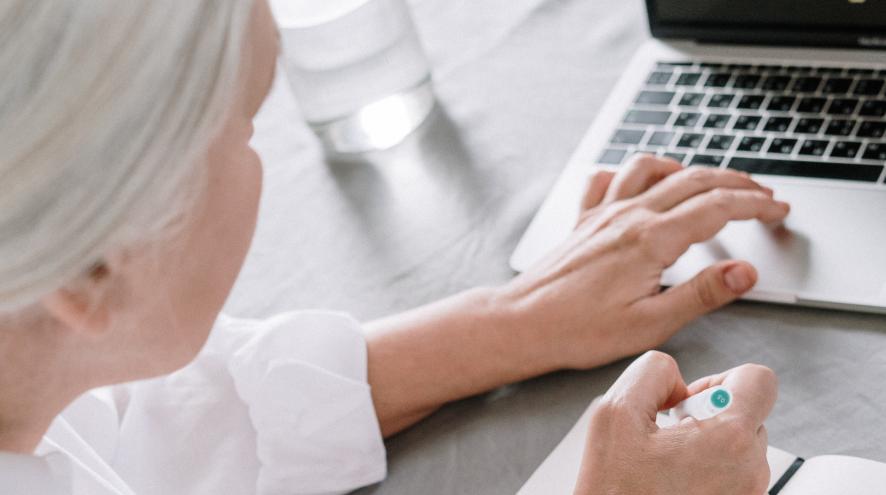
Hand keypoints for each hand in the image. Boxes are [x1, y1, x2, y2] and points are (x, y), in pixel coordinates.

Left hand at [500, 155, 789, 368]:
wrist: (523, 323)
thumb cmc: (579, 329)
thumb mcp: (651, 324)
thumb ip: (702, 294)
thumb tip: (745, 272)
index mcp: (651, 240)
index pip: (717, 207)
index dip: (755, 205)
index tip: (778, 209)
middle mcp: (628, 216)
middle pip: (694, 181)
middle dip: (736, 183)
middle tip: (763, 195)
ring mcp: (603, 213)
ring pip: (653, 169)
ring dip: (689, 168)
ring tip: (711, 180)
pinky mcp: (584, 220)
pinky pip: (610, 178)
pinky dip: (633, 172)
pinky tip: (641, 181)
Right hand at [574, 351, 775, 494]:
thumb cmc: (613, 493)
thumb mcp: (614, 413)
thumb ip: (652, 373)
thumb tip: (674, 378)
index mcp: (729, 439)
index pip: (759, 379)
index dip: (720, 379)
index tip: (690, 401)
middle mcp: (751, 472)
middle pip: (747, 415)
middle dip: (707, 417)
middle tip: (667, 440)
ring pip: (740, 449)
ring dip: (706, 448)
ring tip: (665, 467)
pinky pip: (733, 478)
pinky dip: (707, 474)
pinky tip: (672, 485)